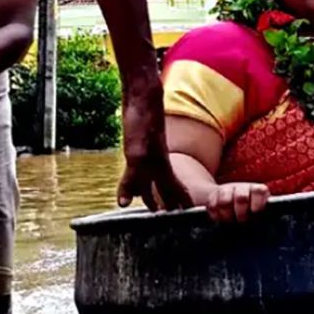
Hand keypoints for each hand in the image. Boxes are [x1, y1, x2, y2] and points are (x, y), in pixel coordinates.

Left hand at [116, 77, 192, 210]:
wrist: (142, 96)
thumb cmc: (144, 122)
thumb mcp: (137, 155)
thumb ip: (131, 180)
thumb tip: (124, 204)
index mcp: (162, 166)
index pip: (176, 190)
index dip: (182, 203)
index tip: (189, 214)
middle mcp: (158, 160)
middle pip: (165, 186)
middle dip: (168, 202)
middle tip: (169, 217)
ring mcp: (149, 152)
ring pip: (152, 178)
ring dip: (151, 192)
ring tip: (151, 205)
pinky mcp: (138, 144)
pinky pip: (140, 169)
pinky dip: (136, 179)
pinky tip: (133, 180)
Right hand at [205, 182, 270, 222]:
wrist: (227, 198)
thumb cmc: (250, 208)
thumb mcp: (261, 209)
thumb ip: (267, 212)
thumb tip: (277, 224)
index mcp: (257, 191)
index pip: (259, 191)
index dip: (257, 202)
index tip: (255, 211)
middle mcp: (242, 188)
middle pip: (241, 197)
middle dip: (241, 213)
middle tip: (241, 220)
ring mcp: (226, 190)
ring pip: (224, 201)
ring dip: (227, 215)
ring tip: (230, 220)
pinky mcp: (213, 196)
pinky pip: (212, 206)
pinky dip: (215, 215)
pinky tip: (219, 218)